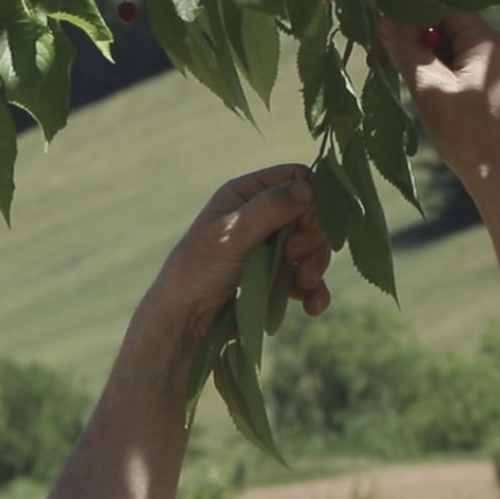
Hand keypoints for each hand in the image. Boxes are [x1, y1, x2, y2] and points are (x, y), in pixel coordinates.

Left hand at [148, 164, 331, 343]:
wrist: (184, 319)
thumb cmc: (198, 270)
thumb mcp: (232, 235)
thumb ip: (269, 209)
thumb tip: (307, 188)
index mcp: (246, 195)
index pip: (296, 179)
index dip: (311, 198)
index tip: (307, 223)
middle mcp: (260, 217)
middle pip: (311, 215)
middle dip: (312, 238)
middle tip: (294, 256)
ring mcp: (270, 248)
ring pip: (312, 248)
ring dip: (315, 266)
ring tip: (303, 283)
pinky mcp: (275, 278)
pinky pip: (307, 278)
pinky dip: (314, 290)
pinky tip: (312, 307)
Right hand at [378, 12, 499, 198]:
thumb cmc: (465, 134)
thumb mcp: (429, 90)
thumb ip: (407, 52)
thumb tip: (386, 20)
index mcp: (491, 42)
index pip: (447, 10)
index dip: (414, 18)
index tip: (388, 33)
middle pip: (455, 31)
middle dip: (422, 45)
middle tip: (393, 65)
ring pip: (462, 53)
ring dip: (434, 64)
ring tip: (417, 91)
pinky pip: (473, 72)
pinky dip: (451, 78)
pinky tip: (438, 102)